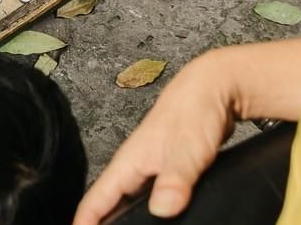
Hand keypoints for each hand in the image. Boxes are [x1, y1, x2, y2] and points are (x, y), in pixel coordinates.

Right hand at [73, 51, 233, 224]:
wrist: (216, 88)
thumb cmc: (194, 110)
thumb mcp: (185, 149)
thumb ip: (174, 180)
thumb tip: (162, 210)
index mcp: (128, 164)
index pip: (96, 200)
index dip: (84, 224)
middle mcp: (136, 170)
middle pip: (111, 206)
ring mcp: (153, 172)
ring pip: (132, 204)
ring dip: (128, 220)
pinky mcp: (170, 174)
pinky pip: (155, 200)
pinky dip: (153, 215)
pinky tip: (159, 222)